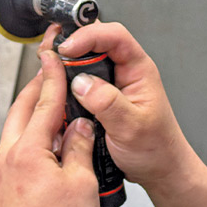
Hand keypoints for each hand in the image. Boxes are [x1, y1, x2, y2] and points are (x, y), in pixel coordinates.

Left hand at [0, 49, 98, 206]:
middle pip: (21, 111)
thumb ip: (78, 147)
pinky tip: (43, 152)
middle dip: (37, 90)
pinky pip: (11, 155)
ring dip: (32, 117)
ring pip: (14, 133)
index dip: (53, 76)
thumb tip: (79, 126)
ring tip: (52, 113)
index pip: (43, 103)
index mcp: (28, 151)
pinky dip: (27, 143)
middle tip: (49, 73)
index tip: (54, 57)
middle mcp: (6, 158)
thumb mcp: (81, 182)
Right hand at [50, 22, 192, 191]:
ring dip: (65, 62)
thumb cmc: (156, 148)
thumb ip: (108, 103)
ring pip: (84, 60)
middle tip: (49, 52)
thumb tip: (81, 83)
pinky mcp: (100, 98)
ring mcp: (111, 84)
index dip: (89, 36)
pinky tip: (53, 87)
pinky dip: (64, 81)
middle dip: (70, 43)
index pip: (115, 36)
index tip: (67, 49)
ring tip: (47, 67)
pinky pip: (79, 81)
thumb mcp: (132, 126)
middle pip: (95, 41)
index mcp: (139, 70)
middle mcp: (124, 72)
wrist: (159, 170)